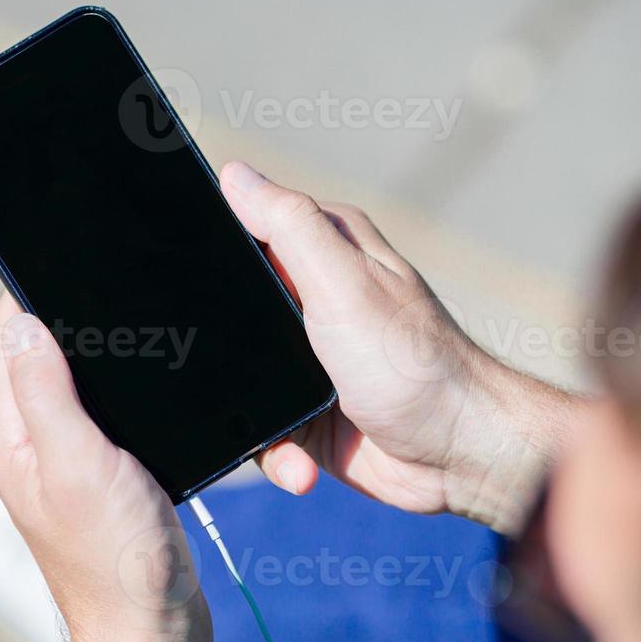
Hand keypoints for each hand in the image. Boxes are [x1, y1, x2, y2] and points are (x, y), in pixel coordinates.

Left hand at [0, 295, 210, 641]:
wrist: (151, 634)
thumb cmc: (114, 558)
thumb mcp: (78, 463)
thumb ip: (46, 391)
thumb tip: (20, 319)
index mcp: (8, 435)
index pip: (5, 336)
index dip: (35, 293)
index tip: (77, 262)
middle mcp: (27, 445)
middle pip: (38, 352)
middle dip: (72, 316)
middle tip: (121, 288)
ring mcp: (64, 463)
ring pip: (76, 382)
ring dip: (102, 355)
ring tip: (141, 328)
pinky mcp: (103, 479)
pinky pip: (105, 416)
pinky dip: (126, 393)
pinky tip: (157, 387)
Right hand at [220, 161, 575, 529]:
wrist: (461, 456)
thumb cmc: (414, 363)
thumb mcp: (345, 282)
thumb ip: (289, 227)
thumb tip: (235, 175)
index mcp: (324, 252)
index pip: (247, 230)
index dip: (211, 250)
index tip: (180, 282)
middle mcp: (313, 302)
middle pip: (229, 313)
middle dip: (217, 352)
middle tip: (227, 376)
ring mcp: (307, 362)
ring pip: (236, 381)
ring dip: (249, 419)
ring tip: (282, 438)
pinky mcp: (306, 416)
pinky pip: (261, 433)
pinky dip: (276, 455)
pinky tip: (301, 466)